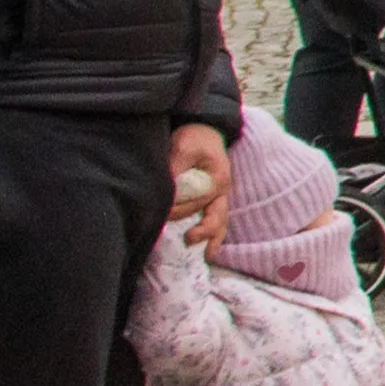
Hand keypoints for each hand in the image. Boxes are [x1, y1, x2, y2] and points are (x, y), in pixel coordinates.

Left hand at [167, 125, 231, 248]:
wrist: (205, 131)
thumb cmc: (194, 138)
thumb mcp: (183, 146)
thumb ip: (175, 167)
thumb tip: (166, 189)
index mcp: (217, 179)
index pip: (197, 201)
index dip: (179, 209)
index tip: (162, 214)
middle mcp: (222, 191)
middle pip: (212, 215)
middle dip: (199, 229)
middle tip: (185, 239)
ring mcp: (219, 196)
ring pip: (221, 221)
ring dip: (213, 237)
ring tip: (206, 254)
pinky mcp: (213, 198)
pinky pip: (217, 219)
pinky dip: (213, 233)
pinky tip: (206, 248)